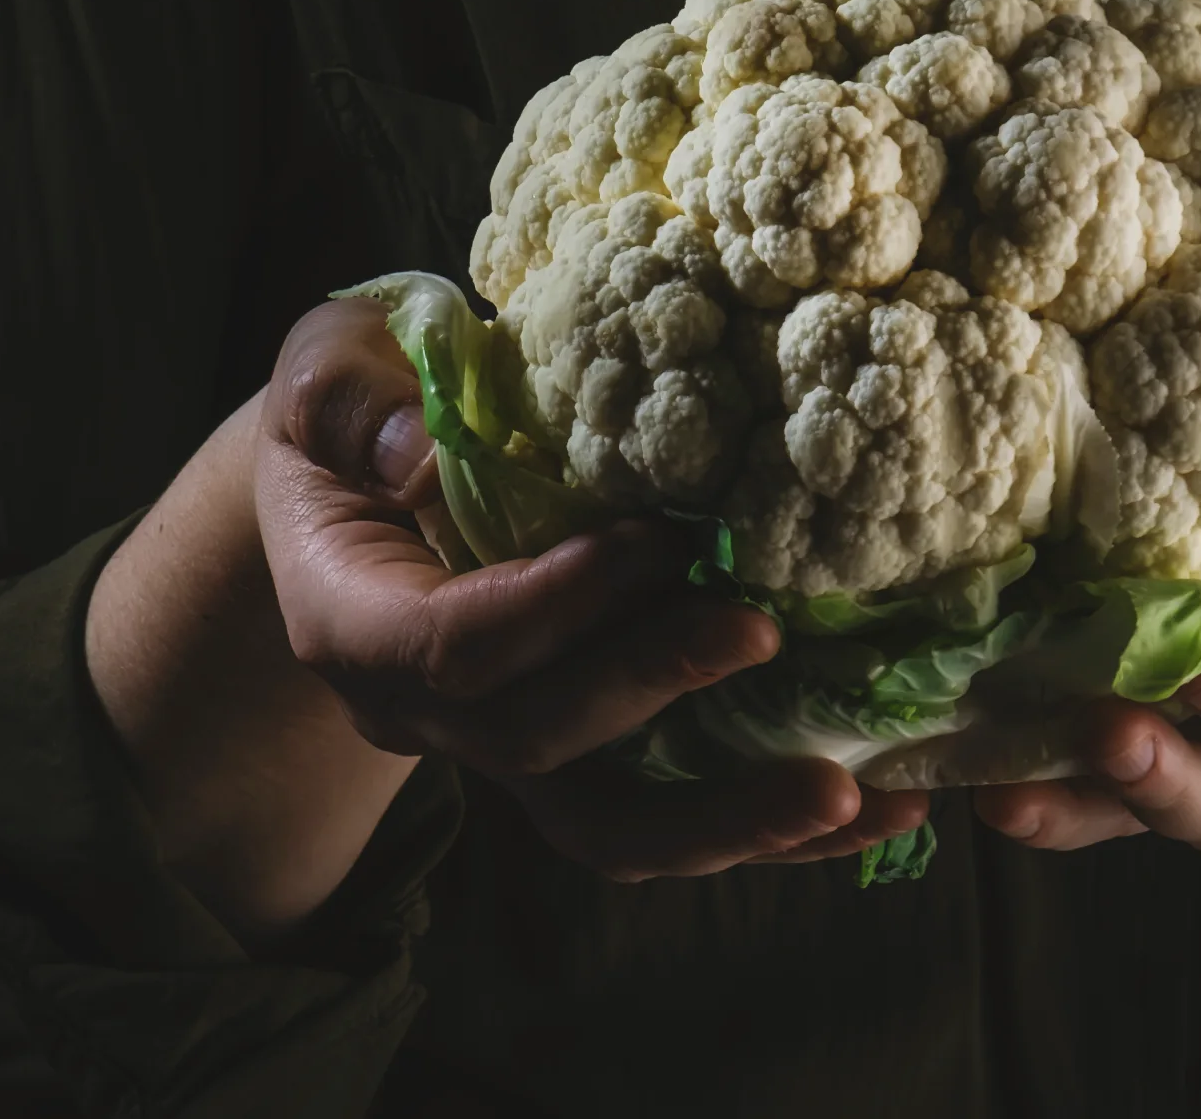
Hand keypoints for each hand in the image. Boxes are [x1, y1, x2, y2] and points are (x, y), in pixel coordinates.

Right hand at [258, 297, 926, 880]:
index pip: (454, 647)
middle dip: (656, 691)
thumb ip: (351, 400)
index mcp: (356, 625)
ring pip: (612, 828)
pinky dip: (767, 821)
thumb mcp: (327, 372)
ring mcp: (508, 754)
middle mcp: (426, 717)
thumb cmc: (353, 413)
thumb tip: (417, 449)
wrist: (356, 492)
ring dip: (734, 820)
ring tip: (851, 797)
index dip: (555, 606)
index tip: (656, 543)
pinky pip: (668, 815)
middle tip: (762, 633)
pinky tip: (873, 810)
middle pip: (541, 744)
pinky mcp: (584, 761)